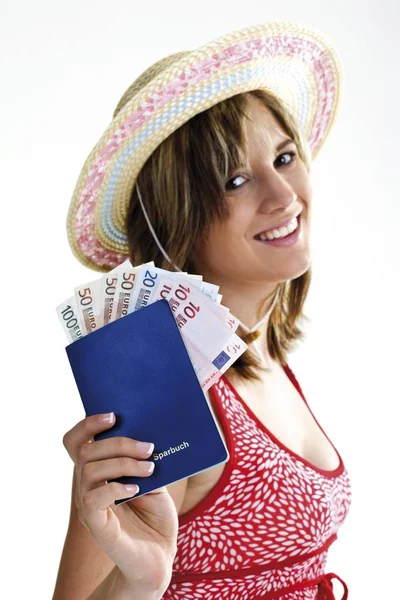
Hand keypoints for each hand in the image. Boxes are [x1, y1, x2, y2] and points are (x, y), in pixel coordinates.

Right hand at [63, 412, 178, 594]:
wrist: (160, 556)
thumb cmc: (156, 516)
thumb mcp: (154, 479)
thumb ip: (145, 459)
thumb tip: (147, 433)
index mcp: (98, 471)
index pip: (76, 442)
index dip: (87, 425)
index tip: (112, 415)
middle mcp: (87, 486)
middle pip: (86, 452)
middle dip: (118, 443)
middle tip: (148, 447)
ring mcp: (89, 506)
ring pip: (90, 471)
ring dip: (123, 463)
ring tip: (150, 467)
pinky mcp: (96, 525)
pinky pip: (93, 499)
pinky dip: (115, 488)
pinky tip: (136, 489)